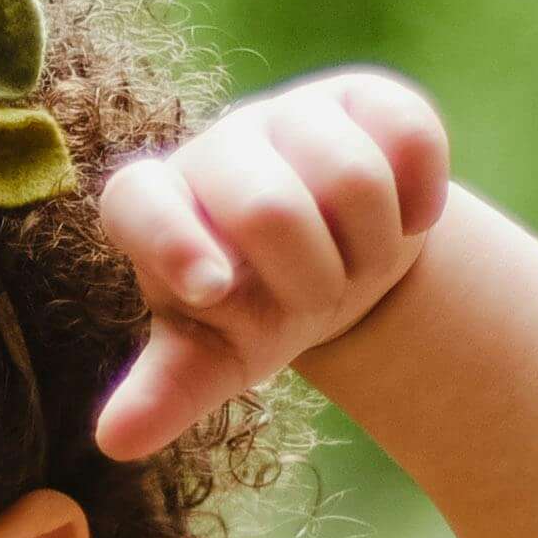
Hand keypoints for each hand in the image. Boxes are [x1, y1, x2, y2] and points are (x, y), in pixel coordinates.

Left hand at [89, 69, 456, 459]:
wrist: (339, 260)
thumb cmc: (257, 309)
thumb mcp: (215, 355)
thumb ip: (168, 389)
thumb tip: (115, 441)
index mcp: (156, 205)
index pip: (139, 201)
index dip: (173, 240)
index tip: (211, 291)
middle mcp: (217, 147)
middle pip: (270, 208)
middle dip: (312, 281)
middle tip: (319, 298)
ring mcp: (291, 113)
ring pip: (353, 177)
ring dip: (372, 250)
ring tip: (357, 261)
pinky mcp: (365, 95)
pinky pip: (411, 135)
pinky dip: (422, 199)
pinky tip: (409, 216)